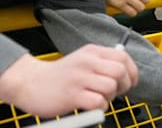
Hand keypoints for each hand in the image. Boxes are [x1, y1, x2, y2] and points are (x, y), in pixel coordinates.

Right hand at [0, 44, 137, 116]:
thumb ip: (102, 63)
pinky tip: (90, 106)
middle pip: (120, 71)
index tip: (130, 82)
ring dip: (110, 97)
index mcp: (92, 51)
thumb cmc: (60, 75)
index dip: (132, 71)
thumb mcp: (82, 60)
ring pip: (111, 87)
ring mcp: (79, 78)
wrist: (29, 82)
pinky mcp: (72, 95)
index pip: (123, 56)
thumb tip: (126, 71)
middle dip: (124, 85)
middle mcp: (87, 62)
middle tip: (114, 92)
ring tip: (99, 99)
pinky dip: (99, 108)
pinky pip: (98, 102)